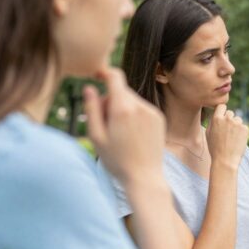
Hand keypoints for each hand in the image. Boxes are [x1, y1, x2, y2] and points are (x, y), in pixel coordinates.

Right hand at [84, 67, 165, 187]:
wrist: (144, 177)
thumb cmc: (116, 160)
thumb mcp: (96, 136)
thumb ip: (92, 109)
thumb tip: (89, 88)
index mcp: (123, 109)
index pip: (115, 77)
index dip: (104, 72)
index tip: (96, 74)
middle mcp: (140, 107)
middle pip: (121, 91)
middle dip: (110, 99)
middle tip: (103, 123)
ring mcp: (152, 112)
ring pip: (131, 100)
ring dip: (122, 108)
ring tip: (118, 133)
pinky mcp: (159, 119)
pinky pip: (142, 109)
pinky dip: (133, 115)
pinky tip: (131, 135)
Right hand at [206, 104, 248, 166]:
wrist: (225, 160)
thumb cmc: (215, 148)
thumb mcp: (208, 133)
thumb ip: (212, 122)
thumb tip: (215, 113)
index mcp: (216, 119)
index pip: (222, 106)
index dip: (222, 111)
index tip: (223, 115)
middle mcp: (227, 119)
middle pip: (230, 113)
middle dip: (229, 120)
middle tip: (227, 132)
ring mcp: (237, 123)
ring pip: (238, 120)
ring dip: (236, 126)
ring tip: (232, 138)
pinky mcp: (245, 129)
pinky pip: (244, 127)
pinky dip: (242, 132)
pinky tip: (237, 141)